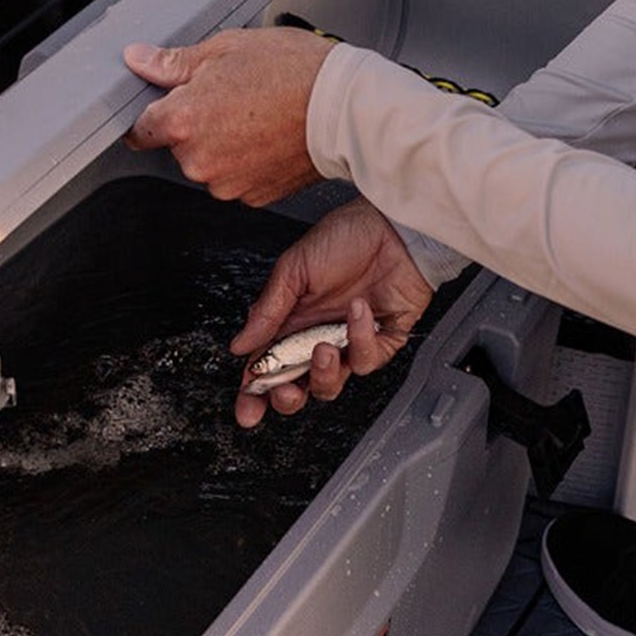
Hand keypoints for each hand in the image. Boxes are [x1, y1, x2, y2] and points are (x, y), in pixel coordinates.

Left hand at [124, 28, 333, 205]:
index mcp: (182, 120)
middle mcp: (198, 160)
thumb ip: (174, 62)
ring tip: (257, 114)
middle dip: (196, 123)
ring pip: (209, 162)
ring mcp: (226, 183)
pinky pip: (236, 177)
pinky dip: (246, 160)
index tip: (165, 104)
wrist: (345, 109)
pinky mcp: (252, 197)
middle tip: (231, 95)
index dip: (153, 113)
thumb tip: (140, 59)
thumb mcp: (228, 48)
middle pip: (178, 144)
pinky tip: (268, 135)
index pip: (140, 129)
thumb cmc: (295, 72)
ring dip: (222, 144)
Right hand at [232, 199, 432, 426]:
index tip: (248, 410)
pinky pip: (367, 360)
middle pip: (298, 387)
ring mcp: (348, 342)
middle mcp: (317, 337)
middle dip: (288, 397)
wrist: (394, 225)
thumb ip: (267, 311)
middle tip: (286, 390)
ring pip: (332, 384)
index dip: (255, 393)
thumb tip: (241, 346)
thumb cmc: (346, 236)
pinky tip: (359, 311)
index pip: (268, 367)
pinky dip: (361, 339)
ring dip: (325, 373)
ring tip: (323, 348)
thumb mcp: (294, 269)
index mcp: (290, 322)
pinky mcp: (382, 341)